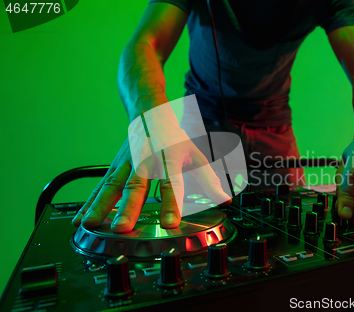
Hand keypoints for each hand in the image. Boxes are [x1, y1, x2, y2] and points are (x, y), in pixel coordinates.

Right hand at [71, 138, 230, 232]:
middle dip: (129, 208)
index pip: (171, 182)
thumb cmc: (174, 137)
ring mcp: (126, 162)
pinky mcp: (113, 167)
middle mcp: (145, 159)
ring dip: (101, 206)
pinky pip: (100, 186)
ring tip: (91, 226)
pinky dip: (89, 203)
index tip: (170, 223)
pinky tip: (79, 219)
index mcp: (169, 157)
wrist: (148, 111)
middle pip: (136, 185)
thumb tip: (226, 201)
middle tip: (123, 229)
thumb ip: (209, 180)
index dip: (171, 202)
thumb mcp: (196, 154)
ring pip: (112, 185)